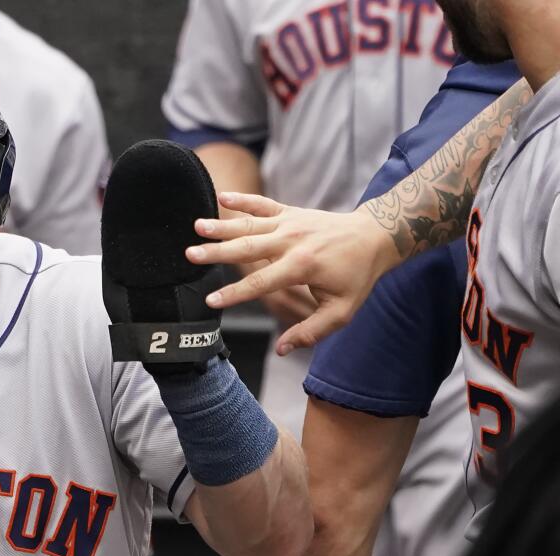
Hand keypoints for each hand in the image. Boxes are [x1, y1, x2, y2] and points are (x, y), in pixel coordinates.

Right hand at [185, 192, 401, 354]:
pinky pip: (263, 204)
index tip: (211, 300)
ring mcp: (290, 224)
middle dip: (217, 252)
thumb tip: (282, 350)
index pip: (261, 283)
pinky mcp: (290, 213)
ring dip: (222, 225)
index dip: (235, 293)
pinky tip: (222, 196)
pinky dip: (243, 200)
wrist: (375, 236)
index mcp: (302, 266)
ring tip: (197, 226)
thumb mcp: (342, 311)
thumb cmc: (357, 277)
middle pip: (247, 248)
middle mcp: (292, 241)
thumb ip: (311, 332)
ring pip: (250, 225)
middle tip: (190, 255)